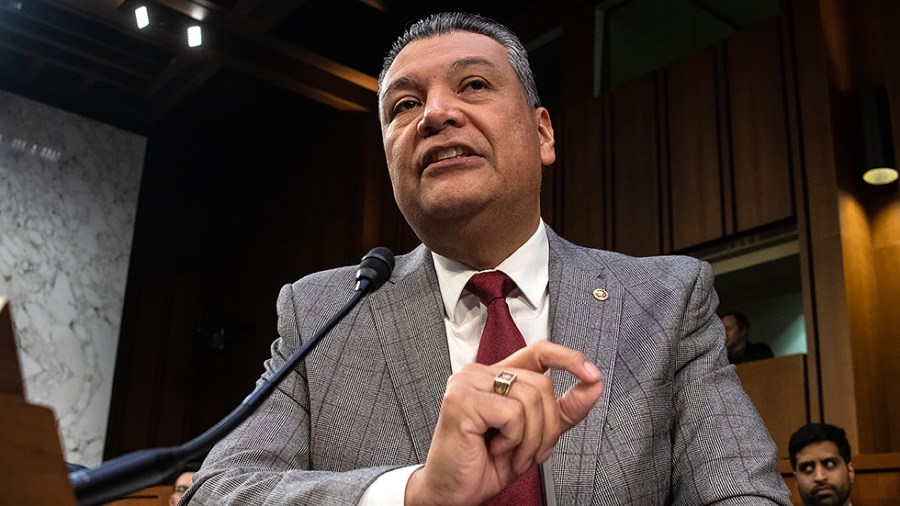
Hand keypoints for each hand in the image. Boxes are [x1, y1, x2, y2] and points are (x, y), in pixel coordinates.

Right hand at [405, 341, 603, 504]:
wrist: (453, 492)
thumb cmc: (485, 463)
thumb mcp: (536, 435)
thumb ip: (563, 410)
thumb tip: (593, 386)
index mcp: (498, 377)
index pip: (539, 352)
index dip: (569, 359)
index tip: (592, 375)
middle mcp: (481, 373)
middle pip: (541, 384)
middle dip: (547, 427)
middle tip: (530, 452)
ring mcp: (468, 382)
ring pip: (530, 399)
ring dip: (530, 439)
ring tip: (510, 453)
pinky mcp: (461, 398)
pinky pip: (512, 414)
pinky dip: (513, 439)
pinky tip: (494, 448)